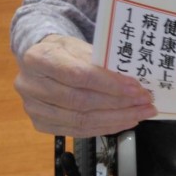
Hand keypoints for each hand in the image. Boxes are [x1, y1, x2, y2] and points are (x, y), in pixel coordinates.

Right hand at [14, 34, 157, 135]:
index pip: (79, 75)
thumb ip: (101, 61)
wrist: (39, 60)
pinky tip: (124, 121)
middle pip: (81, 101)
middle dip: (118, 103)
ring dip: (116, 119)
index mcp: (38, 58)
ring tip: (140, 113)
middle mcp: (30, 85)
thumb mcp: (79, 44)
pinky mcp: (40, 124)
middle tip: (145, 102)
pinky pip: (78, 131)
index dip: (109, 84)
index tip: (135, 87)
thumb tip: (131, 81)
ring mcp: (33, 108)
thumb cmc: (63, 51)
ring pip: (81, 120)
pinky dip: (104, 127)